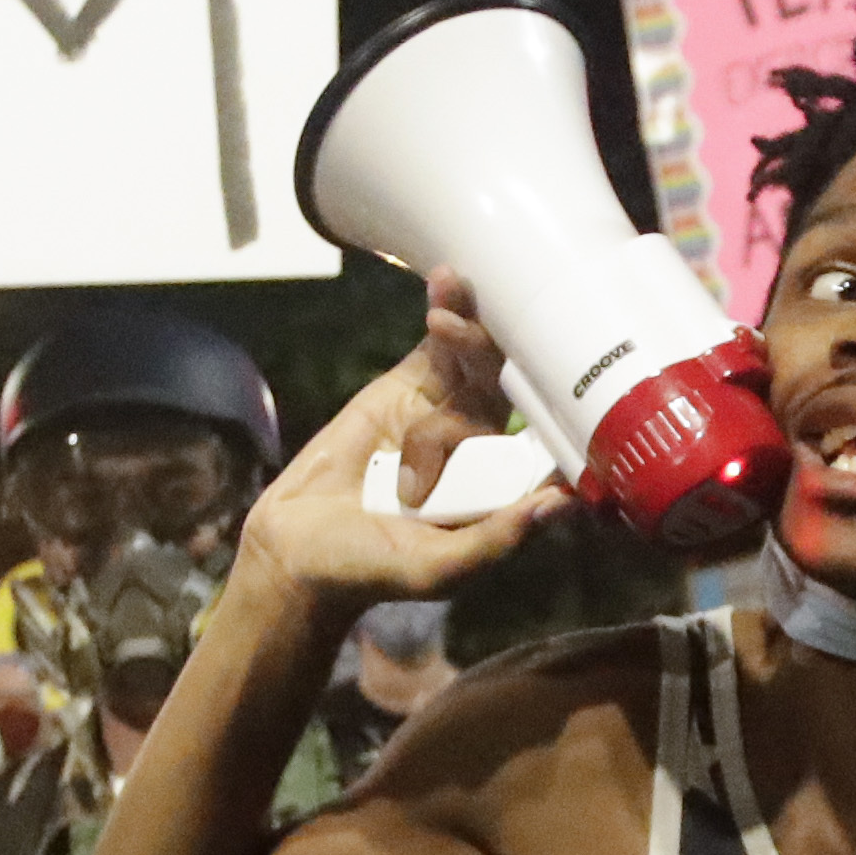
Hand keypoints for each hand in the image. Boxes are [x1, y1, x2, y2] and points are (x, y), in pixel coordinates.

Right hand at [231, 274, 572, 617]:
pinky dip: (444, 313)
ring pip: (474, 360)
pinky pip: (435, 348)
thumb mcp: (438, 568)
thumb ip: (496, 539)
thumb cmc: (369, 570)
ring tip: (448, 313)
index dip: (552, 399)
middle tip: (472, 338)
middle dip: (497, 356)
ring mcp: (445, 411)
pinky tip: (446, 284)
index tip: (555, 368)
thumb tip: (559, 505)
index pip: (544, 436)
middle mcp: (483, 445)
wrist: (296, 546)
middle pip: (509, 387)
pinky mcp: (406, 389)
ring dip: (471, 329)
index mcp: (502, 487)